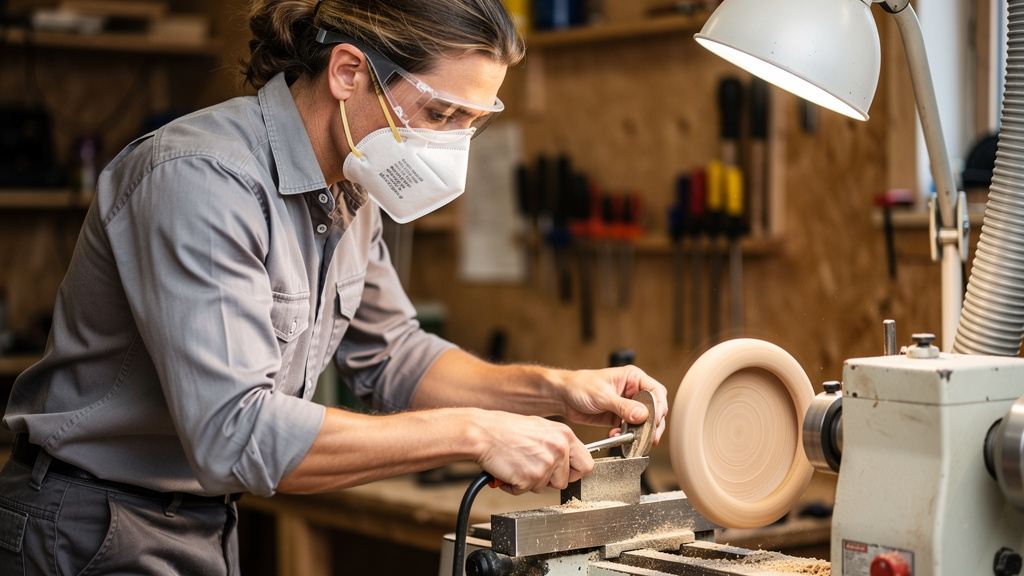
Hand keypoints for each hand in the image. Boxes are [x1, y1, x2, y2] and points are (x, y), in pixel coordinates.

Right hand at [475, 411, 593, 494]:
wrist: (482, 432)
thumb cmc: (505, 429)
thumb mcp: (540, 428)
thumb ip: (557, 443)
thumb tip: (567, 460)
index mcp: (564, 435)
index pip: (586, 464)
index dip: (574, 473)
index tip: (564, 473)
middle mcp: (558, 449)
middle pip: (564, 481)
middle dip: (548, 480)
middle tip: (532, 468)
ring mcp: (545, 464)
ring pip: (544, 488)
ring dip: (529, 482)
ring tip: (517, 464)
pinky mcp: (530, 477)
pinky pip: (525, 491)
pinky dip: (514, 486)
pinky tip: (508, 470)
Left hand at [556, 365, 667, 444]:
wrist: (562, 397)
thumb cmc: (580, 385)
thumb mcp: (602, 395)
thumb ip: (623, 406)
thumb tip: (643, 415)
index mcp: (633, 378)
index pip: (656, 391)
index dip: (659, 406)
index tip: (655, 420)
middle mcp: (633, 391)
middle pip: (654, 408)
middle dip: (653, 424)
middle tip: (651, 437)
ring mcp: (627, 405)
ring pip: (644, 421)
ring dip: (641, 432)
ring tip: (635, 440)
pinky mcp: (619, 418)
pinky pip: (630, 429)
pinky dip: (627, 436)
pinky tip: (616, 436)